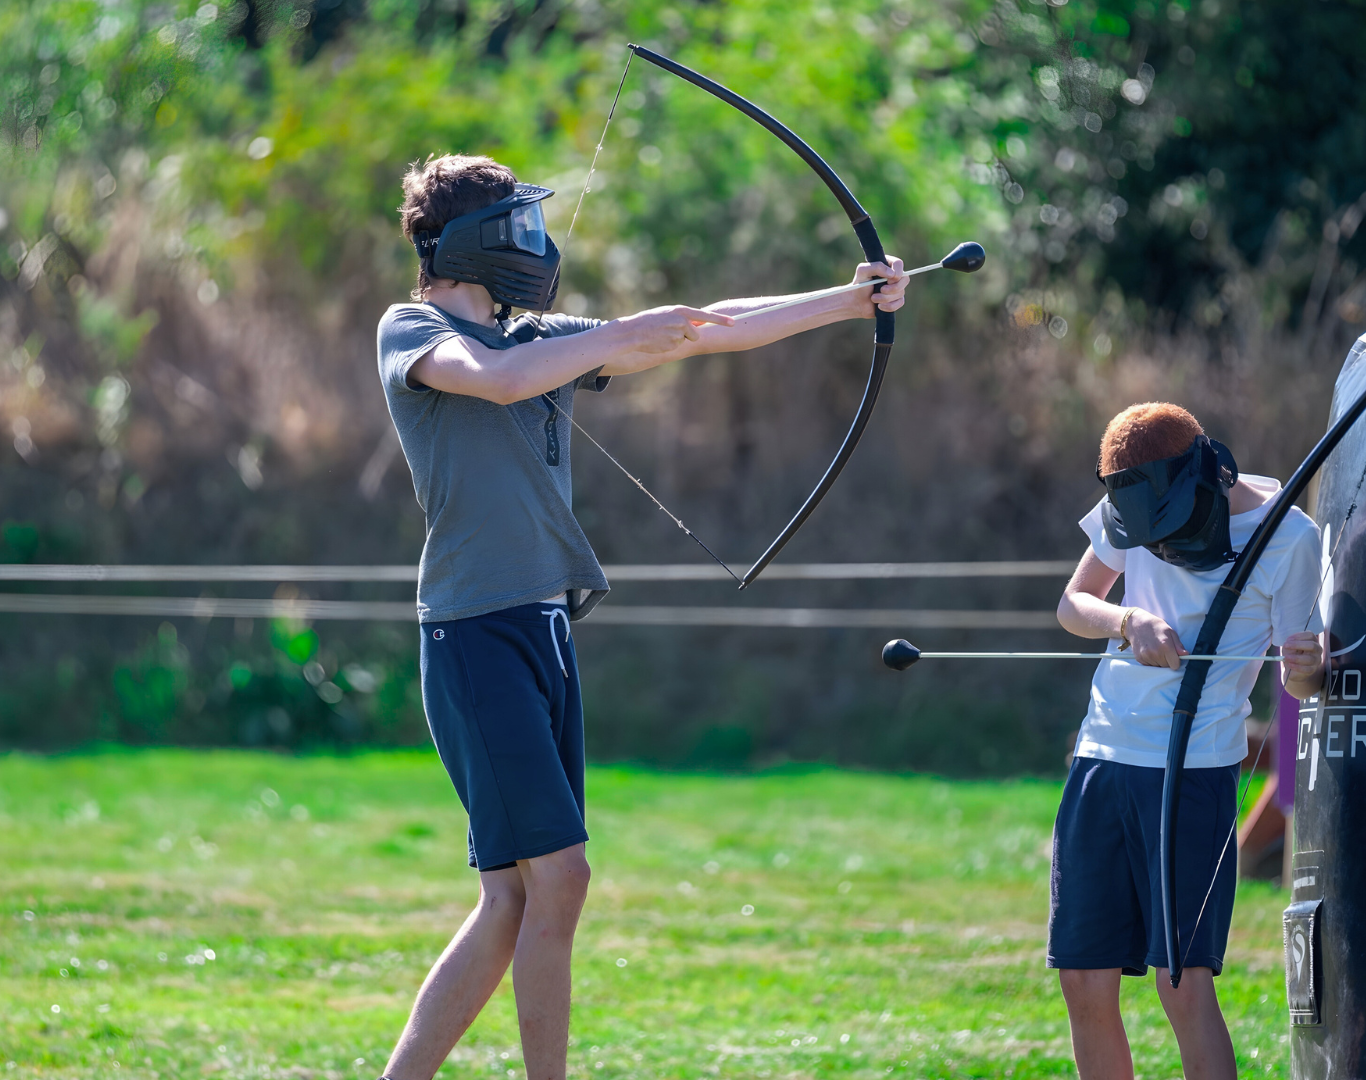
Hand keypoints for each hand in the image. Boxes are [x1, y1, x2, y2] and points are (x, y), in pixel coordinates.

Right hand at [616, 305, 735, 354]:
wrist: (632, 331)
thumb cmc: (648, 321)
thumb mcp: (667, 314)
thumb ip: (682, 317)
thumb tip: (697, 325)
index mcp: (681, 310)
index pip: (705, 316)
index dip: (721, 320)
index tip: (734, 323)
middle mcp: (682, 321)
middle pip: (695, 333)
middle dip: (688, 335)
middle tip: (670, 331)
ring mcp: (678, 334)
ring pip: (685, 341)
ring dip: (676, 340)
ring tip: (662, 335)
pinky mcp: (673, 345)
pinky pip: (676, 347)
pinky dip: (668, 346)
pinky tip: (658, 341)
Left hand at [851, 258, 906, 315]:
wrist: (856, 302)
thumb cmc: (859, 285)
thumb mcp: (862, 272)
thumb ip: (876, 267)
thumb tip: (892, 274)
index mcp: (887, 264)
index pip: (898, 264)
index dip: (896, 272)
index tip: (888, 279)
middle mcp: (894, 275)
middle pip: (905, 279)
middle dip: (893, 288)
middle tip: (881, 290)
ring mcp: (897, 288)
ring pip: (901, 293)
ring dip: (885, 298)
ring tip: (873, 298)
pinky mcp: (896, 299)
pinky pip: (900, 303)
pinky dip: (889, 306)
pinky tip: (879, 306)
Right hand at [1126, 608, 1187, 669]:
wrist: (1136, 624)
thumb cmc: (1155, 626)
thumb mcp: (1170, 632)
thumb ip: (1178, 645)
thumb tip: (1186, 654)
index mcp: (1165, 646)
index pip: (1175, 665)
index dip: (1176, 661)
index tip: (1174, 656)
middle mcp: (1155, 653)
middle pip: (1166, 666)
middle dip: (1167, 661)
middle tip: (1163, 650)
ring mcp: (1145, 656)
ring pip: (1158, 666)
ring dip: (1159, 661)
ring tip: (1155, 649)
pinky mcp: (1139, 659)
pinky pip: (1149, 665)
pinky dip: (1151, 661)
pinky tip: (1149, 651)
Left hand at [1281, 631, 1323, 679]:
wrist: (1292, 668)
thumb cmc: (1291, 654)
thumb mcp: (1288, 647)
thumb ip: (1289, 645)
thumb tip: (1289, 645)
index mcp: (1312, 640)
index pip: (1310, 635)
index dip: (1298, 636)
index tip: (1288, 639)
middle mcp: (1317, 649)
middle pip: (1312, 645)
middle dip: (1297, 645)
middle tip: (1285, 646)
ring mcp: (1316, 660)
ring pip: (1310, 658)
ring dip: (1296, 658)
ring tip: (1286, 658)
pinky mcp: (1313, 669)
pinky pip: (1308, 669)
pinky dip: (1298, 667)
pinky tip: (1290, 665)